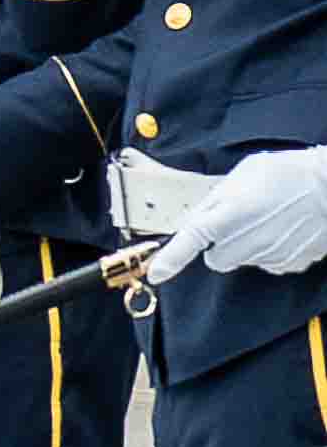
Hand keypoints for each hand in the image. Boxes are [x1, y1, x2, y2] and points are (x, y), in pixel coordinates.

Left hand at [149, 147, 326, 280]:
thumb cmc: (288, 173)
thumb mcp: (243, 175)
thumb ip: (214, 200)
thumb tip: (194, 220)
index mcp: (231, 213)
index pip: (192, 240)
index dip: (171, 259)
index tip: (156, 273)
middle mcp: (248, 239)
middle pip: (216, 259)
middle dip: (219, 245)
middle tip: (236, 222)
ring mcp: (270, 255)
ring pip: (241, 261)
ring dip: (245, 246)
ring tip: (265, 220)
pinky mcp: (290, 264)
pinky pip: (267, 263)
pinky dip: (268, 251)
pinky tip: (282, 230)